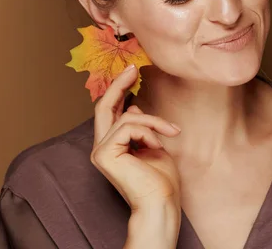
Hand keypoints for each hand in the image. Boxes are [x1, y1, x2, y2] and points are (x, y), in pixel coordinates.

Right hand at [90, 64, 181, 211]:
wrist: (162, 203)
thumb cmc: (161, 179)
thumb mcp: (153, 144)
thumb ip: (140, 126)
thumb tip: (132, 106)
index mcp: (112, 145)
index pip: (109, 112)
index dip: (118, 89)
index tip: (131, 71)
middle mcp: (101, 147)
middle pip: (103, 107)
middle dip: (118, 84)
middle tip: (132, 68)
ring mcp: (100, 151)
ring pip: (126, 117)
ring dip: (153, 121)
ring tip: (170, 133)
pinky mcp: (104, 153)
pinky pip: (128, 126)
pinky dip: (149, 131)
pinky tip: (158, 146)